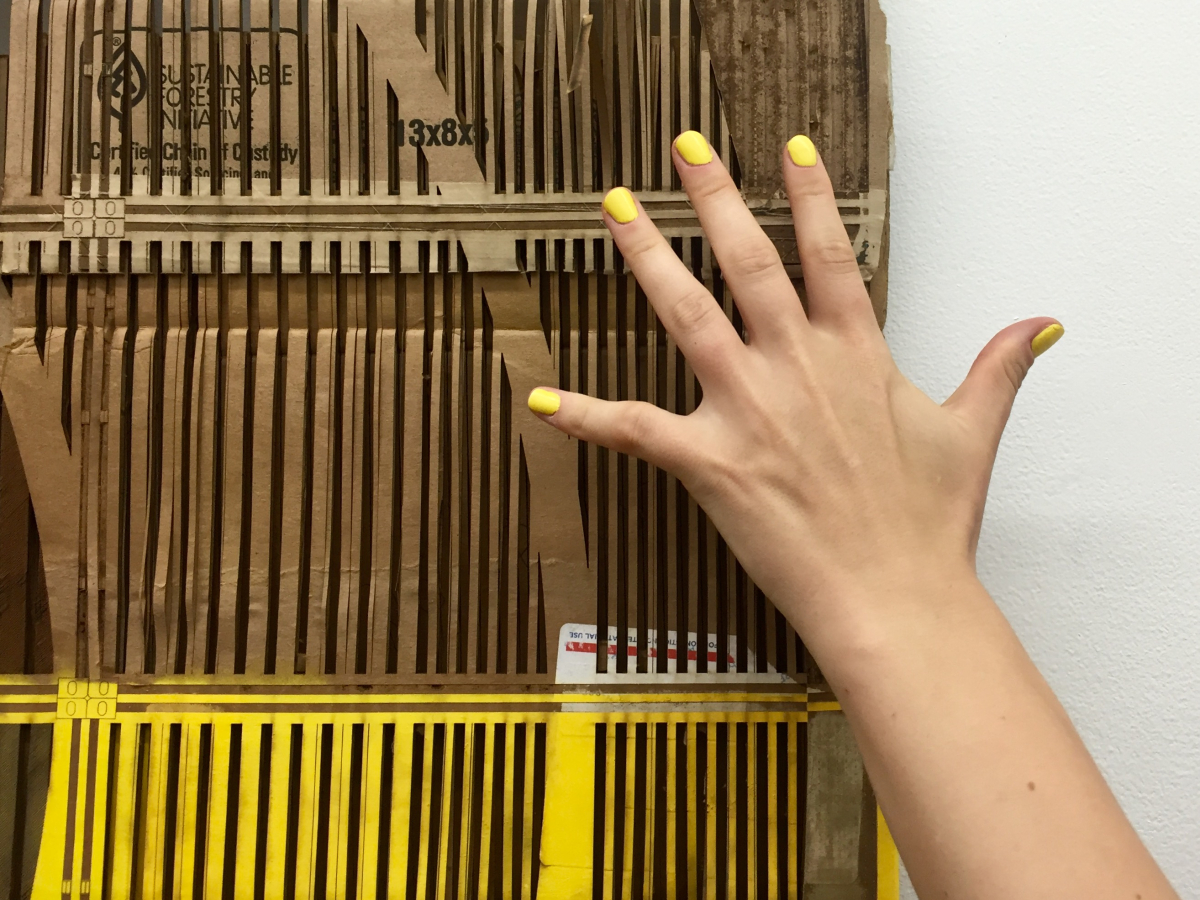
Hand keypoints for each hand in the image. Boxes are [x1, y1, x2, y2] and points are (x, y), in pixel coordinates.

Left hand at [527, 133, 1063, 647]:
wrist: (898, 599)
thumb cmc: (928, 525)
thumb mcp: (971, 433)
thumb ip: (998, 368)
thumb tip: (1040, 325)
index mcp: (856, 354)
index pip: (829, 253)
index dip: (809, 196)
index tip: (788, 150)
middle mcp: (798, 366)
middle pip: (749, 260)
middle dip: (713, 196)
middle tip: (682, 148)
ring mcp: (750, 409)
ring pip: (688, 314)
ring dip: (647, 258)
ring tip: (614, 211)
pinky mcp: (711, 462)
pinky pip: (634, 429)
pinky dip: (583, 413)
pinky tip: (539, 396)